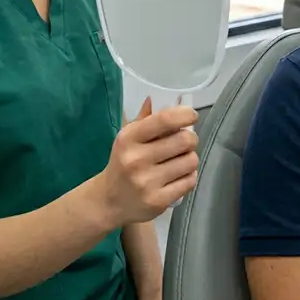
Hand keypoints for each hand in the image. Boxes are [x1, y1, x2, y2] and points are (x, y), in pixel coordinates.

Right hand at [101, 98, 198, 226]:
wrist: (108, 202)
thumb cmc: (122, 163)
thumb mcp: (127, 138)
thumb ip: (145, 119)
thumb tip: (156, 97)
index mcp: (128, 139)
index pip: (165, 120)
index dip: (185, 115)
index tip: (192, 116)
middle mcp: (136, 160)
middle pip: (185, 140)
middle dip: (191, 139)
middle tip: (186, 142)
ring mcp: (147, 183)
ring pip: (191, 161)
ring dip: (190, 158)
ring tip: (180, 160)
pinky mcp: (158, 201)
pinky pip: (190, 181)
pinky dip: (189, 176)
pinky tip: (178, 176)